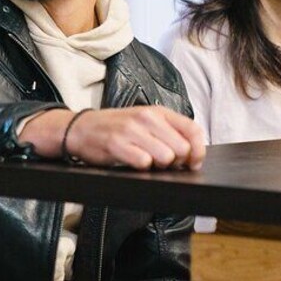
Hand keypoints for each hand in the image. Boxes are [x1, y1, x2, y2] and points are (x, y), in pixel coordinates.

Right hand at [21, 106, 205, 170]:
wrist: (82, 128)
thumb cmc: (116, 128)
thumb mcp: (145, 122)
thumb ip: (169, 133)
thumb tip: (193, 155)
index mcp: (158, 112)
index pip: (193, 130)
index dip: (198, 151)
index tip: (192, 162)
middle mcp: (147, 117)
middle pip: (182, 149)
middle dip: (175, 162)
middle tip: (161, 162)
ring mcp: (132, 130)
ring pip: (165, 157)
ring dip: (158, 166)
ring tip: (144, 161)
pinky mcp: (117, 144)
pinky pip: (143, 163)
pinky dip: (140, 168)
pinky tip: (132, 163)